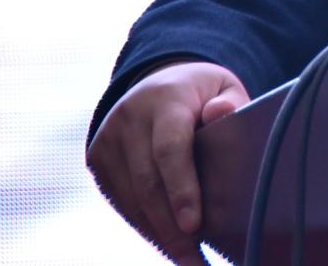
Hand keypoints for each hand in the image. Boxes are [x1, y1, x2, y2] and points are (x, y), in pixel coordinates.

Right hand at [87, 61, 250, 262]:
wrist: (157, 80)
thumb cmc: (201, 93)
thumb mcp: (223, 88)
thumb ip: (230, 103)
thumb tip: (221, 114)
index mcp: (165, 99)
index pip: (170, 148)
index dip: (182, 189)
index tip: (194, 227)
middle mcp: (130, 117)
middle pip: (148, 183)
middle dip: (172, 229)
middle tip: (195, 262)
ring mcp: (108, 138)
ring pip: (131, 199)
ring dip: (158, 234)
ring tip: (187, 260)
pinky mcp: (97, 157)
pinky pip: (121, 201)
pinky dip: (144, 224)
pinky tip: (166, 242)